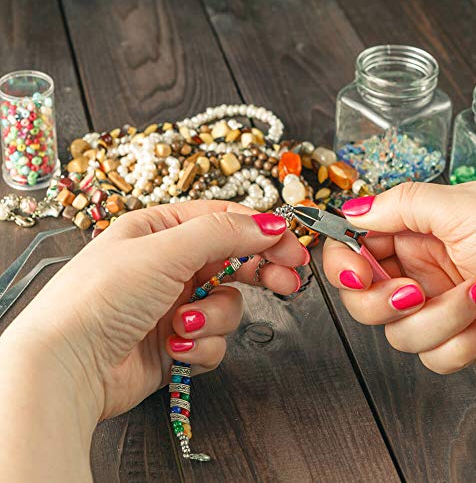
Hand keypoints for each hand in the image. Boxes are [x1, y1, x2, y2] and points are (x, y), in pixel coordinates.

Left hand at [2, 201, 306, 420]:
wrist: (68, 367)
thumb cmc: (102, 297)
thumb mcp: (164, 251)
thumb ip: (223, 233)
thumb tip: (270, 223)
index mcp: (161, 230)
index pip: (225, 222)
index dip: (262, 233)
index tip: (294, 248)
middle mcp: (170, 265)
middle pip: (234, 261)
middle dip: (260, 273)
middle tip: (287, 283)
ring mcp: (175, 304)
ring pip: (227, 306)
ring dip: (213, 319)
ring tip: (184, 325)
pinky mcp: (178, 341)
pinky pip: (213, 340)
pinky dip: (200, 346)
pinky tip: (174, 348)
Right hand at [323, 181, 475, 373]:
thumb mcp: (464, 208)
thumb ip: (399, 204)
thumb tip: (349, 210)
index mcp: (410, 234)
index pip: (349, 250)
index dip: (344, 266)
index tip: (359, 275)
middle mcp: (415, 270)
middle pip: (360, 300)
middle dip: (385, 303)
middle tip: (413, 293)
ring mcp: (433, 307)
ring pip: (397, 335)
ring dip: (440, 322)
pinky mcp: (455, 339)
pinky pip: (433, 358)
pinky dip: (463, 346)